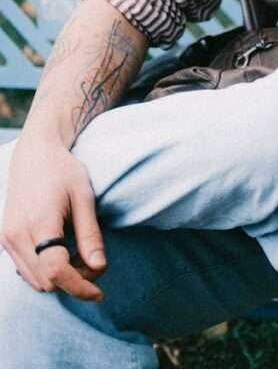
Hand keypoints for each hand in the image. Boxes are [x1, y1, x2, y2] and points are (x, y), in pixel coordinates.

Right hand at [1, 136, 106, 300]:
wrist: (34, 154)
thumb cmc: (63, 170)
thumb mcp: (84, 197)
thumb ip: (90, 234)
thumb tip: (99, 267)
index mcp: (39, 222)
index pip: (55, 271)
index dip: (79, 287)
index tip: (99, 292)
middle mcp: (16, 235)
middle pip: (45, 282)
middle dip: (73, 281)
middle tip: (94, 263)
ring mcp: (7, 238)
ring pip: (34, 280)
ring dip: (59, 279)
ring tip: (80, 256)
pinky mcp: (5, 239)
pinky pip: (25, 270)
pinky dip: (45, 271)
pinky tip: (62, 253)